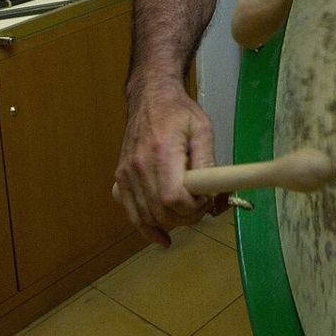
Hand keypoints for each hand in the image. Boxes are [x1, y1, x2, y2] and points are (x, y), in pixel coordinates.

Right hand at [114, 76, 223, 246]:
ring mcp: (127, 174)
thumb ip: (208, 161)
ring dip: (172, 224)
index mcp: (162, 152)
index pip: (173, 197)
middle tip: (202, 206)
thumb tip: (214, 192)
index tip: (207, 199)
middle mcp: (139, 166)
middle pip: (161, 212)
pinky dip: (147, 229)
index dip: (193, 207)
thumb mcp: (202, 129)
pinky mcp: (121, 178)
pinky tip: (161, 237)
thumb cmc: (178, 111)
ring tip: (188, 213)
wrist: (150, 98)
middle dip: (187, 217)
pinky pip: (132, 213)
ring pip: (147, 217)